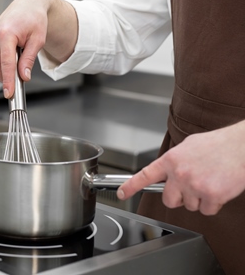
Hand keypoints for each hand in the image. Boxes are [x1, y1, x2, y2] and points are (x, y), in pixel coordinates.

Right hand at [0, 0, 76, 97]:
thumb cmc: (34, 19)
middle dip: (5, 78)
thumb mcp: (38, 40)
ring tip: (19, 64)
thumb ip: (29, 59)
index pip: (6, 63)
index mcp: (6, 33)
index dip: (8, 80)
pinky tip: (13, 57)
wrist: (27, 5)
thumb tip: (23, 76)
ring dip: (4, 70)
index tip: (9, 93)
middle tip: (17, 85)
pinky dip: (2, 63)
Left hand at [117, 120, 244, 215]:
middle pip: (168, 200)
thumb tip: (167, 171)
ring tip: (209, 181)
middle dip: (178, 198)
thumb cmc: (218, 145)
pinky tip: (218, 189)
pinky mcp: (211, 196)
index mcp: (171, 160)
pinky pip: (207, 211)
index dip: (130, 186)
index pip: (145, 176)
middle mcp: (179, 174)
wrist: (241, 146)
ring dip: (199, 199)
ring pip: (190, 206)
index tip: (122, 194)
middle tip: (189, 188)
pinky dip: (213, 204)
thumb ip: (174, 160)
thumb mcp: (188, 146)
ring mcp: (195, 186)